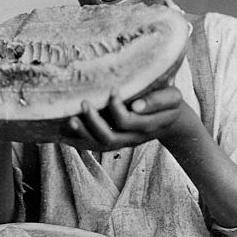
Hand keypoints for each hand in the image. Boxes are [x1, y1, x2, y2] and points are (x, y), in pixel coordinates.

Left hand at [59, 86, 193, 151]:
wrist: (171, 120)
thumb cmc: (170, 102)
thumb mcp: (172, 97)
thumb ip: (158, 100)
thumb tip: (136, 104)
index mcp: (149, 125)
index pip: (128, 121)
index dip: (117, 108)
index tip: (112, 90)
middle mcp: (134, 138)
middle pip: (110, 138)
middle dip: (94, 122)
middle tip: (84, 102)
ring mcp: (123, 142)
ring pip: (100, 145)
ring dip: (83, 133)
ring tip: (71, 119)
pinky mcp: (115, 142)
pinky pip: (94, 146)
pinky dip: (79, 140)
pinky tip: (64, 134)